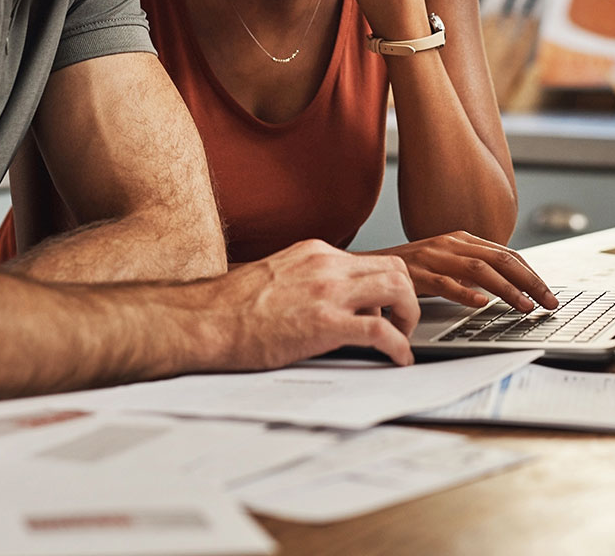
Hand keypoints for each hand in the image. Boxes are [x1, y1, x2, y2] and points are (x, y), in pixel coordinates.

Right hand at [205, 239, 420, 367]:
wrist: (205, 320)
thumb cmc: (230, 308)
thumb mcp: (278, 277)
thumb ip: (309, 282)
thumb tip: (327, 302)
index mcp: (315, 253)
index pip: (371, 260)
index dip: (387, 286)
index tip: (387, 307)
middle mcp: (326, 265)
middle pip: (395, 268)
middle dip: (408, 297)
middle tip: (402, 322)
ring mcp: (327, 293)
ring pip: (398, 289)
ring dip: (409, 316)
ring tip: (402, 338)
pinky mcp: (325, 324)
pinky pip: (381, 331)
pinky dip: (399, 347)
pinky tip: (398, 359)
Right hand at [369, 232, 558, 312]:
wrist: (368, 267)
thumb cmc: (410, 268)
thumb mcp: (445, 262)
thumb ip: (471, 269)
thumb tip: (505, 285)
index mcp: (461, 239)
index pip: (507, 254)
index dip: (531, 274)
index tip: (548, 293)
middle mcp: (451, 244)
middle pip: (500, 260)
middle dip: (530, 281)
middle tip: (548, 302)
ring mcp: (434, 257)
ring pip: (479, 270)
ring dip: (507, 290)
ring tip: (524, 307)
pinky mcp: (416, 273)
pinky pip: (445, 283)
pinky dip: (466, 293)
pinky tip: (482, 304)